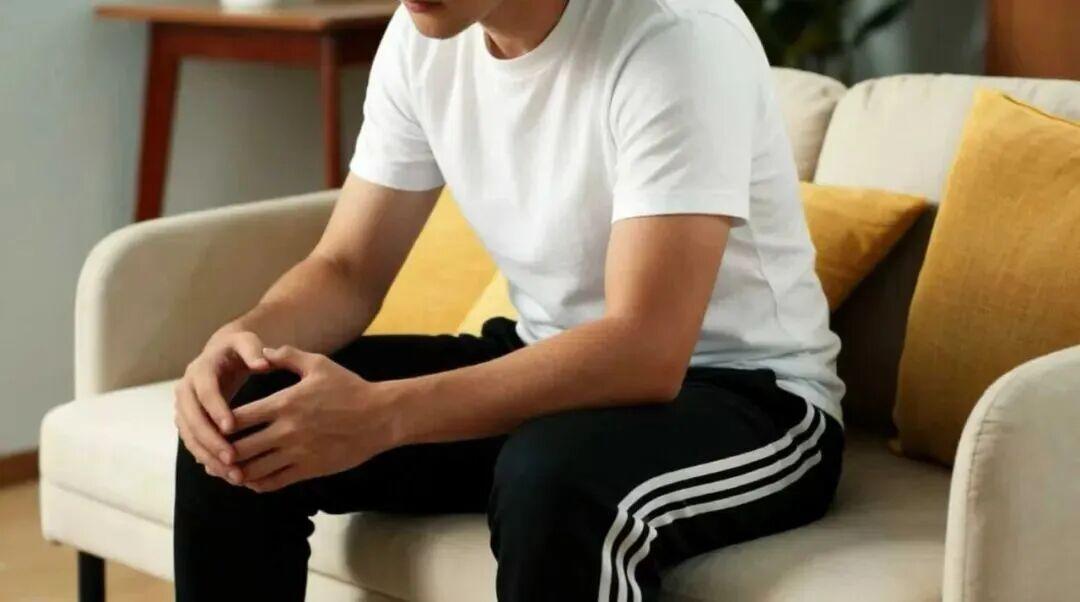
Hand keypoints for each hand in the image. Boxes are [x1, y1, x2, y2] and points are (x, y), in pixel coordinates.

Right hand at [174, 330, 271, 482]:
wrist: (222, 356)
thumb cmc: (239, 350)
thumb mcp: (246, 342)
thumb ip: (253, 350)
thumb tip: (263, 363)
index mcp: (200, 370)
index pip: (204, 392)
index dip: (216, 410)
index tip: (231, 428)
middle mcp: (185, 390)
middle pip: (192, 419)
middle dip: (210, 440)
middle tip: (232, 458)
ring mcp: (184, 408)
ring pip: (190, 437)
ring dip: (208, 456)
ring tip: (232, 474)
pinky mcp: (188, 423)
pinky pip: (194, 444)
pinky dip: (208, 459)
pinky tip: (227, 474)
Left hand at [229, 345, 400, 492]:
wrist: (380, 416)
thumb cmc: (350, 387)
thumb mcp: (318, 364)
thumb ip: (287, 356)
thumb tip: (263, 351)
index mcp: (284, 403)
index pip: (237, 418)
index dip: (219, 424)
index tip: (215, 424)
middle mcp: (287, 431)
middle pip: (238, 449)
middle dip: (221, 452)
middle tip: (213, 451)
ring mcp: (298, 453)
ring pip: (252, 471)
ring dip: (235, 472)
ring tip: (227, 468)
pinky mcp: (310, 469)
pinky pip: (273, 483)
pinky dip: (256, 483)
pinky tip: (251, 478)